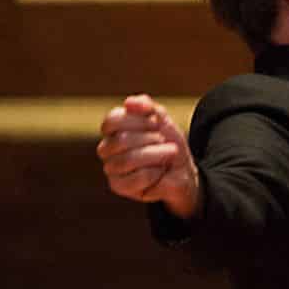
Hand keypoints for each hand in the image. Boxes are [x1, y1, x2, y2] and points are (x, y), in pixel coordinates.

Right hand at [95, 94, 199, 218]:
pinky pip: (137, 177)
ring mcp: (111, 168)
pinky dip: (155, 173)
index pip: (113, 120)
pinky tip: (160, 172)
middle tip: (165, 142)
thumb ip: (147, 107)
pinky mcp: (119, 186)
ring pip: (129, 159)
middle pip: (121, 140)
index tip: (157, 124)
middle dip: (151, 139)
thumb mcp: (162, 120)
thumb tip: (130, 103)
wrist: (182, 170)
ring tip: (168, 154)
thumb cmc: (168, 144)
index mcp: (113, 130)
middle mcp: (106, 148)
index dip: (139, 121)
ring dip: (157, 155)